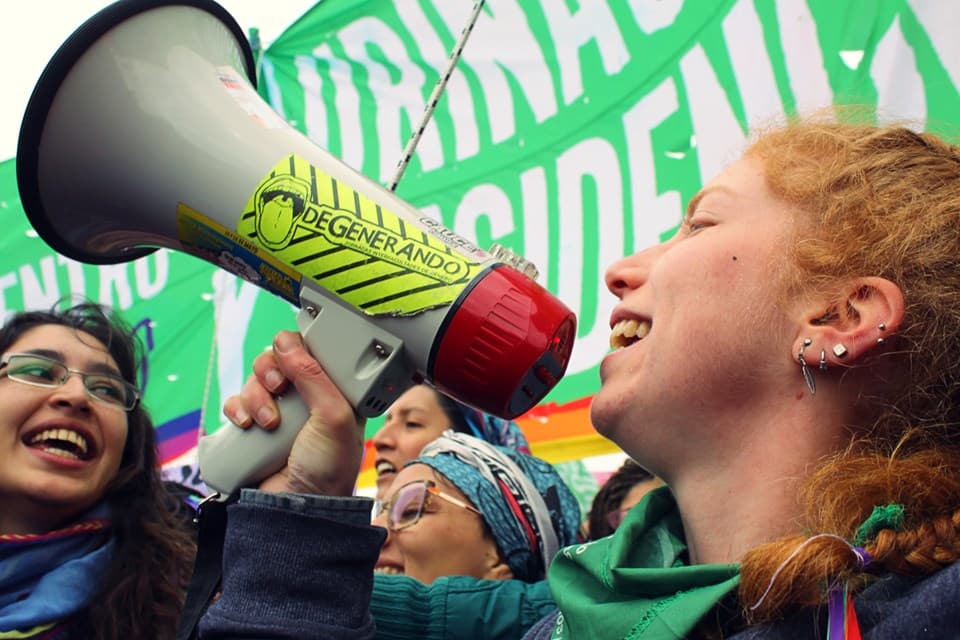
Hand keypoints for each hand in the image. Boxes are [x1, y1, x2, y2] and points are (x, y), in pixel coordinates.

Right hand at [222, 330, 364, 495]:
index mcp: (333, 391)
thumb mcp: (333, 417)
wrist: (297, 509)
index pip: (312, 351)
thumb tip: (287, 343)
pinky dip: (237, 408)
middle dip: (271, 369)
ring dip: (255, 395)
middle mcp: (306, 398)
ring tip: (267, 422)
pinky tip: (247, 425)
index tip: (293, 358)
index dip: (298, 349)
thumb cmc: (328, 468)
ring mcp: (279, 412)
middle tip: (277, 386)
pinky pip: (236, 403)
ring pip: (254, 380)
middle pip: (277, 359)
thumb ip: (315, 376)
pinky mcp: (254, 427)